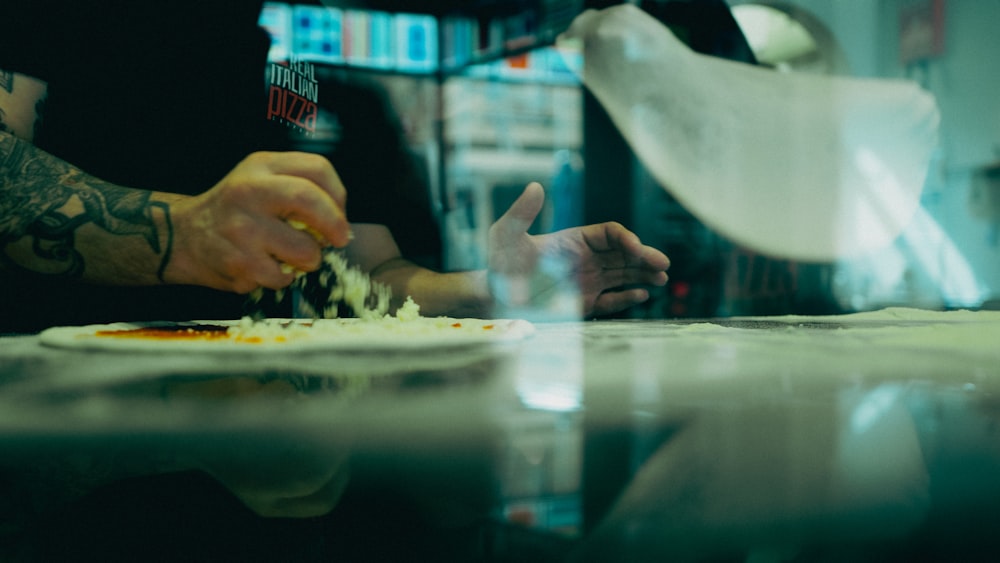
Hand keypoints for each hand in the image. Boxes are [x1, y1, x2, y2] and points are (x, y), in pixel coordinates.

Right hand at [164, 152, 350, 292]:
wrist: (183, 236)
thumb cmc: (236, 209)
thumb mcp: (261, 179)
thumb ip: (300, 186)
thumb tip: (340, 220)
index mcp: (261, 166)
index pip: (317, 168)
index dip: (338, 194)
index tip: (340, 211)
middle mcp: (249, 192)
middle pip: (310, 201)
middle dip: (335, 225)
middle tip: (339, 239)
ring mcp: (243, 228)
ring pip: (304, 250)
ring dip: (311, 259)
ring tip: (297, 256)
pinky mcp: (240, 262)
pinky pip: (284, 277)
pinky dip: (285, 278)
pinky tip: (270, 267)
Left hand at [488, 183, 669, 316]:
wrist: (494, 296)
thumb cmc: (499, 263)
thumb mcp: (505, 234)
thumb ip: (521, 213)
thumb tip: (535, 186)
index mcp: (573, 240)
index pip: (609, 234)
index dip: (625, 239)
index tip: (635, 249)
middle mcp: (584, 258)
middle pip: (623, 253)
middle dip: (644, 257)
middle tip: (662, 264)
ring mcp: (586, 281)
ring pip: (623, 274)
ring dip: (643, 275)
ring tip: (662, 278)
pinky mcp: (583, 303)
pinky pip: (611, 299)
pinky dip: (627, 297)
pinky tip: (642, 294)